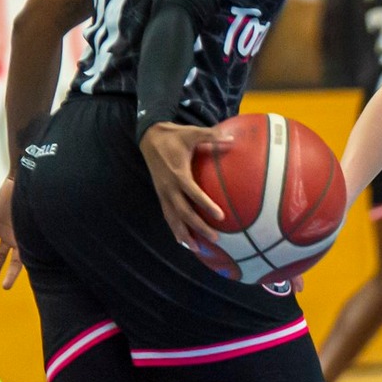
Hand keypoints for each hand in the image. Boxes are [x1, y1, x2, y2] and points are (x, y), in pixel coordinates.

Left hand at [0, 175, 24, 289]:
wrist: (20, 182)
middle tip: (4, 287)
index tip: (8, 286)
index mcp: (29, 238)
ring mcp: (7, 231)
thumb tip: (45, 245)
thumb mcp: (32, 218)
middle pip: (14, 260)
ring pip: (1, 253)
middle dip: (9, 274)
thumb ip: (35, 231)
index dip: (16, 274)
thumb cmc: (31, 199)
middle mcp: (19, 237)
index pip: (23, 261)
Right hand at [139, 121, 223, 247]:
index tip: (220, 216)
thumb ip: (211, 135)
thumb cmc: (174, 136)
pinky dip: (174, 229)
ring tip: (197, 249)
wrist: (148, 138)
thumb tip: (232, 137)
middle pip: (184, 212)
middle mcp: (169, 187)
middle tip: (215, 238)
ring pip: (173, 218)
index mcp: (178, 173)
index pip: (193, 193)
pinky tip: (182, 241)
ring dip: (184, 234)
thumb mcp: (192, 132)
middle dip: (198, 227)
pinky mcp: (160, 195)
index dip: (206, 205)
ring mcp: (163, 193)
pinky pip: (167, 215)